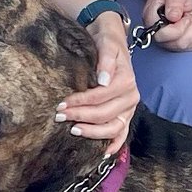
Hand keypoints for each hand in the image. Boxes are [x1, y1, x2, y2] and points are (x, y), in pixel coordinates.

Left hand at [59, 13, 138, 153]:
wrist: (111, 38)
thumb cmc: (106, 41)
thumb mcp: (106, 43)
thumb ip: (106, 60)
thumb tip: (103, 80)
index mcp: (127, 80)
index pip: (101, 96)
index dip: (81, 102)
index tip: (61, 103)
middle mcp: (131, 96)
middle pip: (105, 114)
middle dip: (81, 116)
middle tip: (60, 116)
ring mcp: (129, 108)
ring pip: (113, 128)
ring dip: (92, 132)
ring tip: (73, 130)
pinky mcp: (125, 115)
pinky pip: (122, 133)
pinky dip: (114, 144)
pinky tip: (102, 153)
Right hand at [144, 0, 191, 52]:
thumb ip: (174, 0)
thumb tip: (172, 17)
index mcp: (151, 18)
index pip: (161, 35)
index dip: (177, 28)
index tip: (183, 15)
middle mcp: (157, 33)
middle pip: (177, 43)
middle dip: (189, 27)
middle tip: (188, 14)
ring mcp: (170, 40)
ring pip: (187, 46)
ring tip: (191, 16)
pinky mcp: (182, 43)